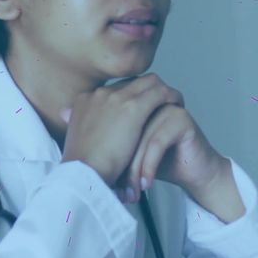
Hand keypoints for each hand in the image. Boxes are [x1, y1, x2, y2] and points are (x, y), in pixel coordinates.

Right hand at [59, 73, 184, 187]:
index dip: (130, 97)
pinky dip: (171, 97)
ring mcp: (115, 97)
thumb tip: (95, 139)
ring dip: (162, 91)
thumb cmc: (83, 170)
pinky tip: (178, 106)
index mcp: (84, 102)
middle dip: (147, 90)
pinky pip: (160, 92)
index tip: (141, 108)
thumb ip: (87, 137)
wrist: (83, 175)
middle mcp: (99, 94)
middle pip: (131, 83)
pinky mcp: (133, 107)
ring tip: (173, 102)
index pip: (114, 91)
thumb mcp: (79, 147)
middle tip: (160, 102)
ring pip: (148, 82)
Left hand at [114, 100, 225, 203]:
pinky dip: (149, 166)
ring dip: (133, 169)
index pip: (109, 121)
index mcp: (132, 101)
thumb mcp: (125, 150)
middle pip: (122, 128)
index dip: (106, 152)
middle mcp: (148, 101)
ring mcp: (165, 106)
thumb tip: (72, 132)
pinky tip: (145, 184)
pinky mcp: (181, 118)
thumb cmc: (159, 161)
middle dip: (117, 162)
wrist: (192, 173)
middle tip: (115, 188)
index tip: (104, 178)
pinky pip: (157, 142)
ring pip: (138, 138)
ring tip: (130, 191)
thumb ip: (103, 138)